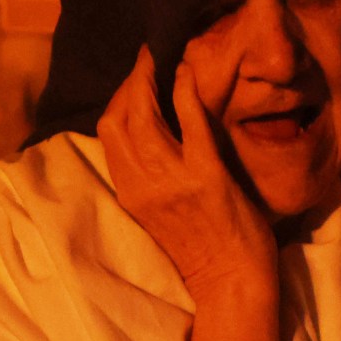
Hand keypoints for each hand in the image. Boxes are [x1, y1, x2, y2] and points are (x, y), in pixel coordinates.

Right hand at [99, 49, 275, 303]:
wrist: (232, 283)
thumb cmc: (202, 250)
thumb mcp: (159, 214)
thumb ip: (149, 178)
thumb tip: (149, 138)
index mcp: (129, 194)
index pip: (108, 133)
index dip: (118, 98)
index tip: (133, 80)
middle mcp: (143, 185)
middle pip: (119, 117)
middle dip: (130, 81)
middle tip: (148, 58)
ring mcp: (173, 180)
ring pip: (146, 114)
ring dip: (152, 77)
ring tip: (163, 58)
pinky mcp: (206, 176)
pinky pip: (190, 121)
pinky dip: (186, 90)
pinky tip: (189, 73)